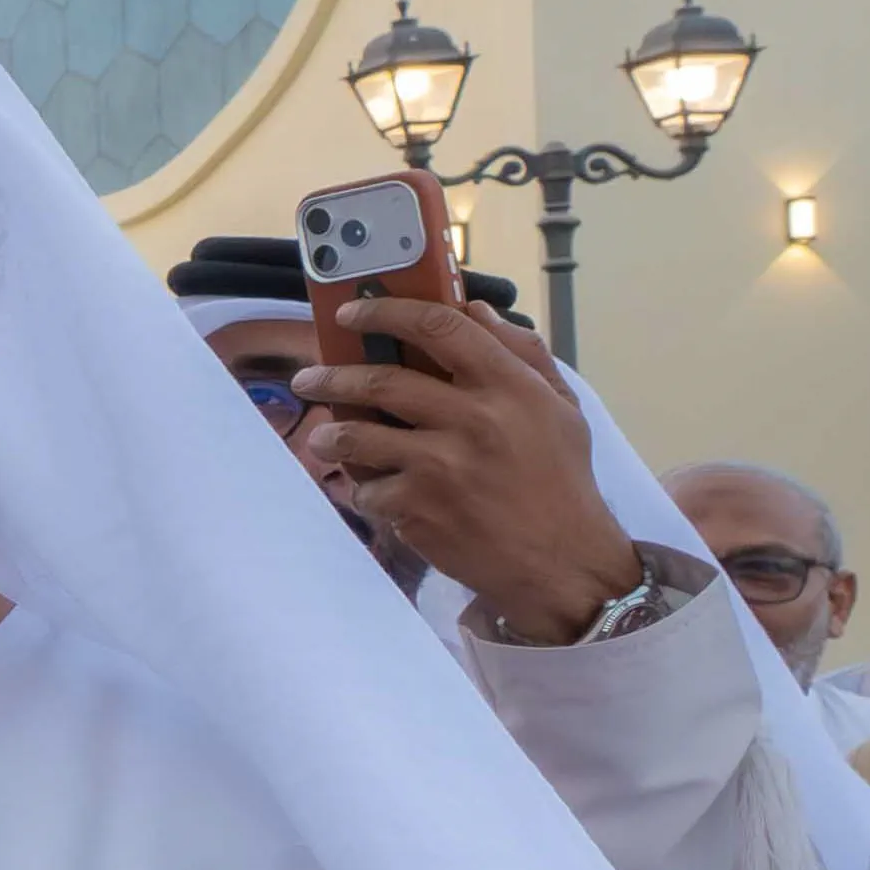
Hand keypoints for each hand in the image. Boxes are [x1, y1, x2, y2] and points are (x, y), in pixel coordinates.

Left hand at [291, 300, 634, 637]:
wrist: (560, 561)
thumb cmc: (560, 478)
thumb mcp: (559, 406)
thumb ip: (521, 352)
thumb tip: (473, 308)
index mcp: (507, 386)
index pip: (440, 327)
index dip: (388, 312)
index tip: (354, 311)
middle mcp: (471, 419)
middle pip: (381, 381)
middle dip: (333, 376)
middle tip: (309, 379)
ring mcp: (440, 466)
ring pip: (358, 437)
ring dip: (331, 435)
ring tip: (325, 437)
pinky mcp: (418, 509)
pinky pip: (368, 490)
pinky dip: (364, 490)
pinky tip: (372, 490)